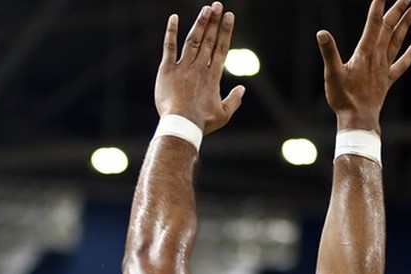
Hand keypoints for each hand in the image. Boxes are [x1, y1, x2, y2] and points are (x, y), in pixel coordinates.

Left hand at [154, 2, 245, 134]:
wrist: (181, 125)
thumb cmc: (202, 122)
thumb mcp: (223, 115)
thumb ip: (234, 100)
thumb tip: (242, 88)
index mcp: (213, 76)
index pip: (221, 48)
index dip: (225, 31)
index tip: (229, 16)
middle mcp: (199, 67)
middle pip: (209, 40)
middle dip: (214, 22)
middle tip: (218, 5)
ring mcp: (183, 67)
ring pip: (193, 40)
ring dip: (200, 23)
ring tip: (206, 8)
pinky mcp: (167, 70)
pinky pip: (170, 47)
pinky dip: (171, 32)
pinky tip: (174, 18)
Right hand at [317, 0, 410, 132]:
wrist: (359, 120)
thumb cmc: (344, 98)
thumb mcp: (332, 74)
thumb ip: (329, 52)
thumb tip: (322, 33)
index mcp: (365, 53)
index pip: (373, 23)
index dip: (378, 6)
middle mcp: (378, 57)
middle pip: (389, 28)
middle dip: (398, 10)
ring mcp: (384, 68)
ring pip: (398, 41)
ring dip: (406, 25)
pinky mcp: (387, 80)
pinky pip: (401, 64)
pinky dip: (410, 54)